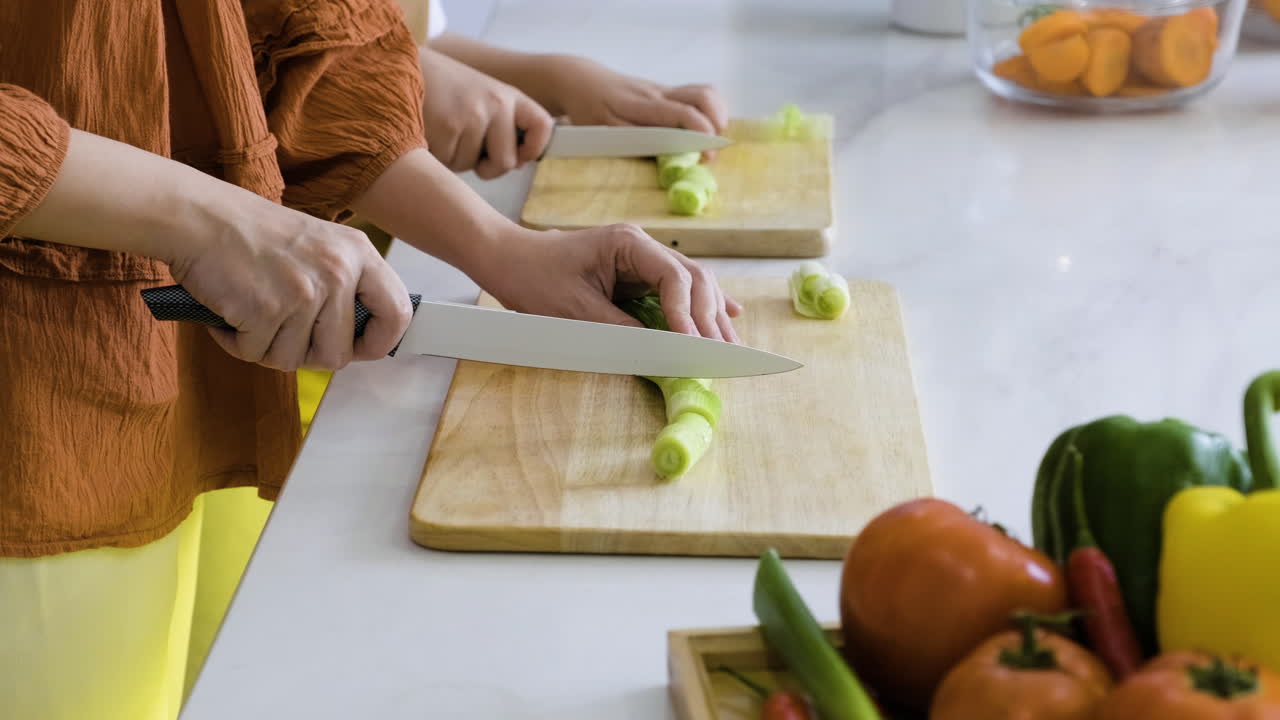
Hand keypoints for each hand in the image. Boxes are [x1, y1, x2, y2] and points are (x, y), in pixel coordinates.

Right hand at [171, 194, 411, 370]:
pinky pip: (257, 353)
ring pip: (294, 359)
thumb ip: (345, 284)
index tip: (358, 348)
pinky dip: (237, 342)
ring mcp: (304, 291)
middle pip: (339, 354)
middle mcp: (338, 271)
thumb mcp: (319, 244)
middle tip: (281, 332)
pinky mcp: (267, 309)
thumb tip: (362, 337)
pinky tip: (230, 315)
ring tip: (252, 315)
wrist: (197, 216)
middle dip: (306, 353)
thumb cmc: (252, 232)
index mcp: (358, 253)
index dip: (379, 342)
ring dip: (267, 348)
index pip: (397, 313)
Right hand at [418, 46, 553, 178]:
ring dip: (455, 158)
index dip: (535, 149)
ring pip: (471, 166)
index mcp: (507, 95)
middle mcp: (495, 103)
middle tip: (469, 151)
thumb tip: (519, 163)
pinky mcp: (446, 126)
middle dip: (487, 168)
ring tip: (443, 129)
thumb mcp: (479, 97)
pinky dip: (437, 156)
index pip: (542, 126)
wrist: (400, 65)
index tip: (521, 157)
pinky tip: (430, 131)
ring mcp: (471, 114)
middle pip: (506, 162)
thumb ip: (501, 125)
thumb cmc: (441, 89)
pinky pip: (448, 163)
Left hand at [475, 224, 741, 342]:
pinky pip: (677, 289)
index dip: (688, 314)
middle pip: (693, 278)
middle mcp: (642, 246)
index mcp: (628, 243)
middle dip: (709, 316)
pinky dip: (699, 307)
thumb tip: (663, 355)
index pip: (674, 276)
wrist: (507, 259)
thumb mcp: (576, 312)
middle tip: (724, 352)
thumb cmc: (534, 279)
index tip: (694, 346)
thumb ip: (622, 332)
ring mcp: (642, 259)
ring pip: (691, 284)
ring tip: (730, 345)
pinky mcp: (637, 274)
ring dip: (711, 314)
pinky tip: (729, 317)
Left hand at [547, 57, 727, 156]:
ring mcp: (664, 89)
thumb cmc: (589, 112)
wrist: (581, 81)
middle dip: (717, 122)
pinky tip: (703, 129)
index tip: (708, 155)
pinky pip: (697, 95)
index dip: (700, 133)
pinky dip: (709, 112)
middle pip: (702, 95)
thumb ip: (636, 143)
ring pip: (704, 92)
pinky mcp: (666, 90)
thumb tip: (667, 160)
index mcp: (642, 105)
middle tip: (711, 149)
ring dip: (717, 115)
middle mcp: (658, 93)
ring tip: (711, 139)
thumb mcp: (605, 132)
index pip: (681, 113)